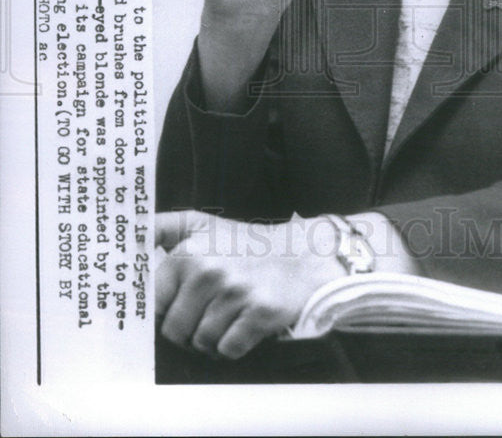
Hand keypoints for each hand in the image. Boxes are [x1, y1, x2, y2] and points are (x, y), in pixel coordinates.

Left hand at [155, 210, 339, 358]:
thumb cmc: (244, 243)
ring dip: (212, 339)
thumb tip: (128, 230)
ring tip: (227, 318)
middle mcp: (209, 272)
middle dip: (188, 331)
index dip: (164, 312)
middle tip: (208, 315)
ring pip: (201, 343)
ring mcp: (235, 293)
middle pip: (175, 331)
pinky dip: (233, 346)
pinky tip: (243, 326)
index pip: (154, 304)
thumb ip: (162, 227)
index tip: (177, 308)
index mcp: (189, 253)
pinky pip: (228, 350)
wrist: (300, 255)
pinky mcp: (259, 312)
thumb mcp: (202, 225)